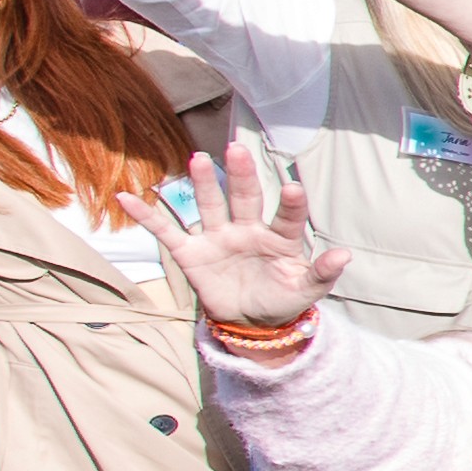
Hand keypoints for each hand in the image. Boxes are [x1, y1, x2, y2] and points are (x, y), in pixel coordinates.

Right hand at [159, 136, 337, 336]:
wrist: (251, 320)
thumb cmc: (282, 298)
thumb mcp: (306, 290)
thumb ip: (323, 273)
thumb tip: (345, 255)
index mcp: (279, 237)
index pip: (287, 216)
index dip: (291, 204)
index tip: (293, 189)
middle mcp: (247, 229)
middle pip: (244, 197)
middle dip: (242, 175)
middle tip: (237, 150)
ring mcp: (218, 237)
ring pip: (210, 204)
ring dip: (205, 183)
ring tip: (200, 159)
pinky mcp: (191, 253)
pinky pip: (167, 232)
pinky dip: (148, 216)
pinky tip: (126, 197)